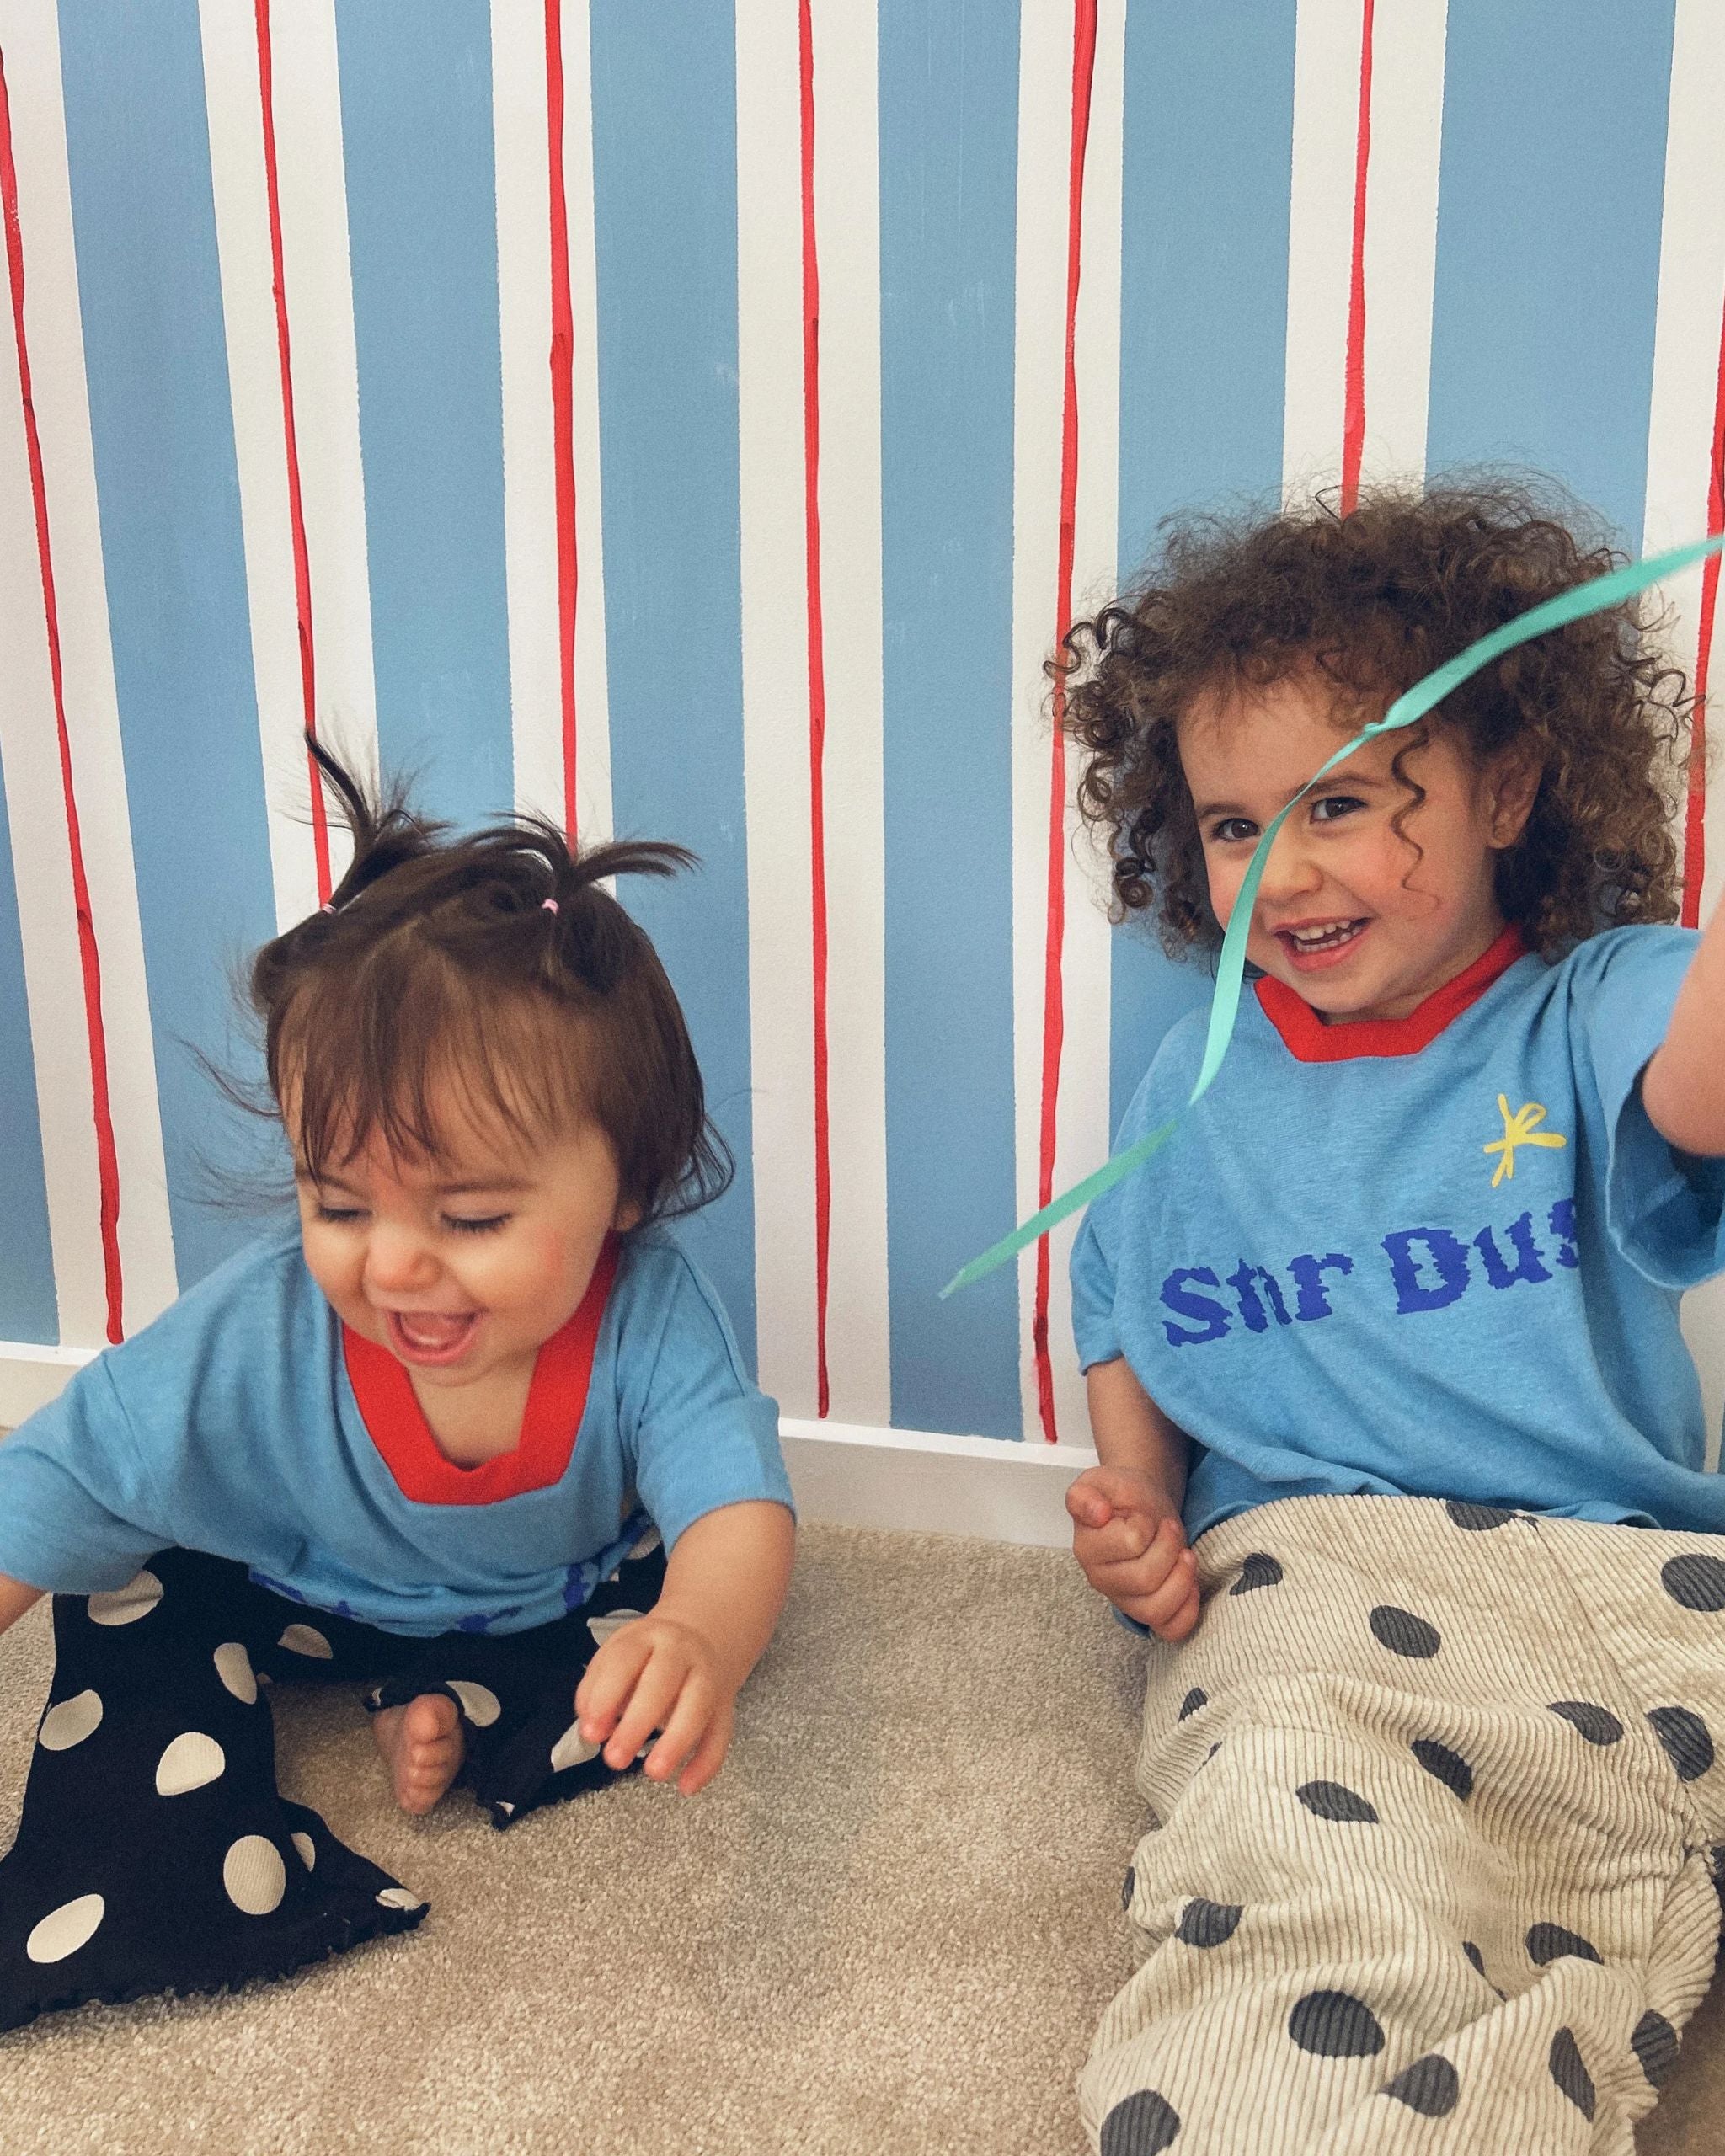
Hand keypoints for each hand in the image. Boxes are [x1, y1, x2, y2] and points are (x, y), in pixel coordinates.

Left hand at [574, 1612, 736, 1794]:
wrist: (701, 1637)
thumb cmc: (647, 1657)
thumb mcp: (616, 1657)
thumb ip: (596, 1689)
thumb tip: (592, 1727)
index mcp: (646, 1638)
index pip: (624, 1661)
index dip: (605, 1697)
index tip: (590, 1733)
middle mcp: (680, 1652)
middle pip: (662, 1682)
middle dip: (638, 1723)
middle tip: (614, 1759)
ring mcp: (707, 1677)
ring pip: (698, 1706)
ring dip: (677, 1742)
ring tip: (654, 1773)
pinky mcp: (724, 1706)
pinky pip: (721, 1735)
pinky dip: (706, 1763)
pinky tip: (686, 1786)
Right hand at [1066, 1466, 1199, 1640]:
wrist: (1140, 1506)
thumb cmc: (1123, 1496)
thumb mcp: (1101, 1481)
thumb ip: (1086, 1493)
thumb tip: (1097, 1513)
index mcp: (1088, 1548)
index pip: (1131, 1544)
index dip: (1147, 1526)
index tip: (1145, 1514)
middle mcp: (1101, 1580)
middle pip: (1145, 1579)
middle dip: (1170, 1548)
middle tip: (1170, 1529)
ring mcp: (1124, 1600)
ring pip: (1156, 1608)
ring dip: (1182, 1578)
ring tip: (1185, 1555)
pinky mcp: (1146, 1613)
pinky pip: (1169, 1629)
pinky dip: (1187, 1610)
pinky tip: (1191, 1584)